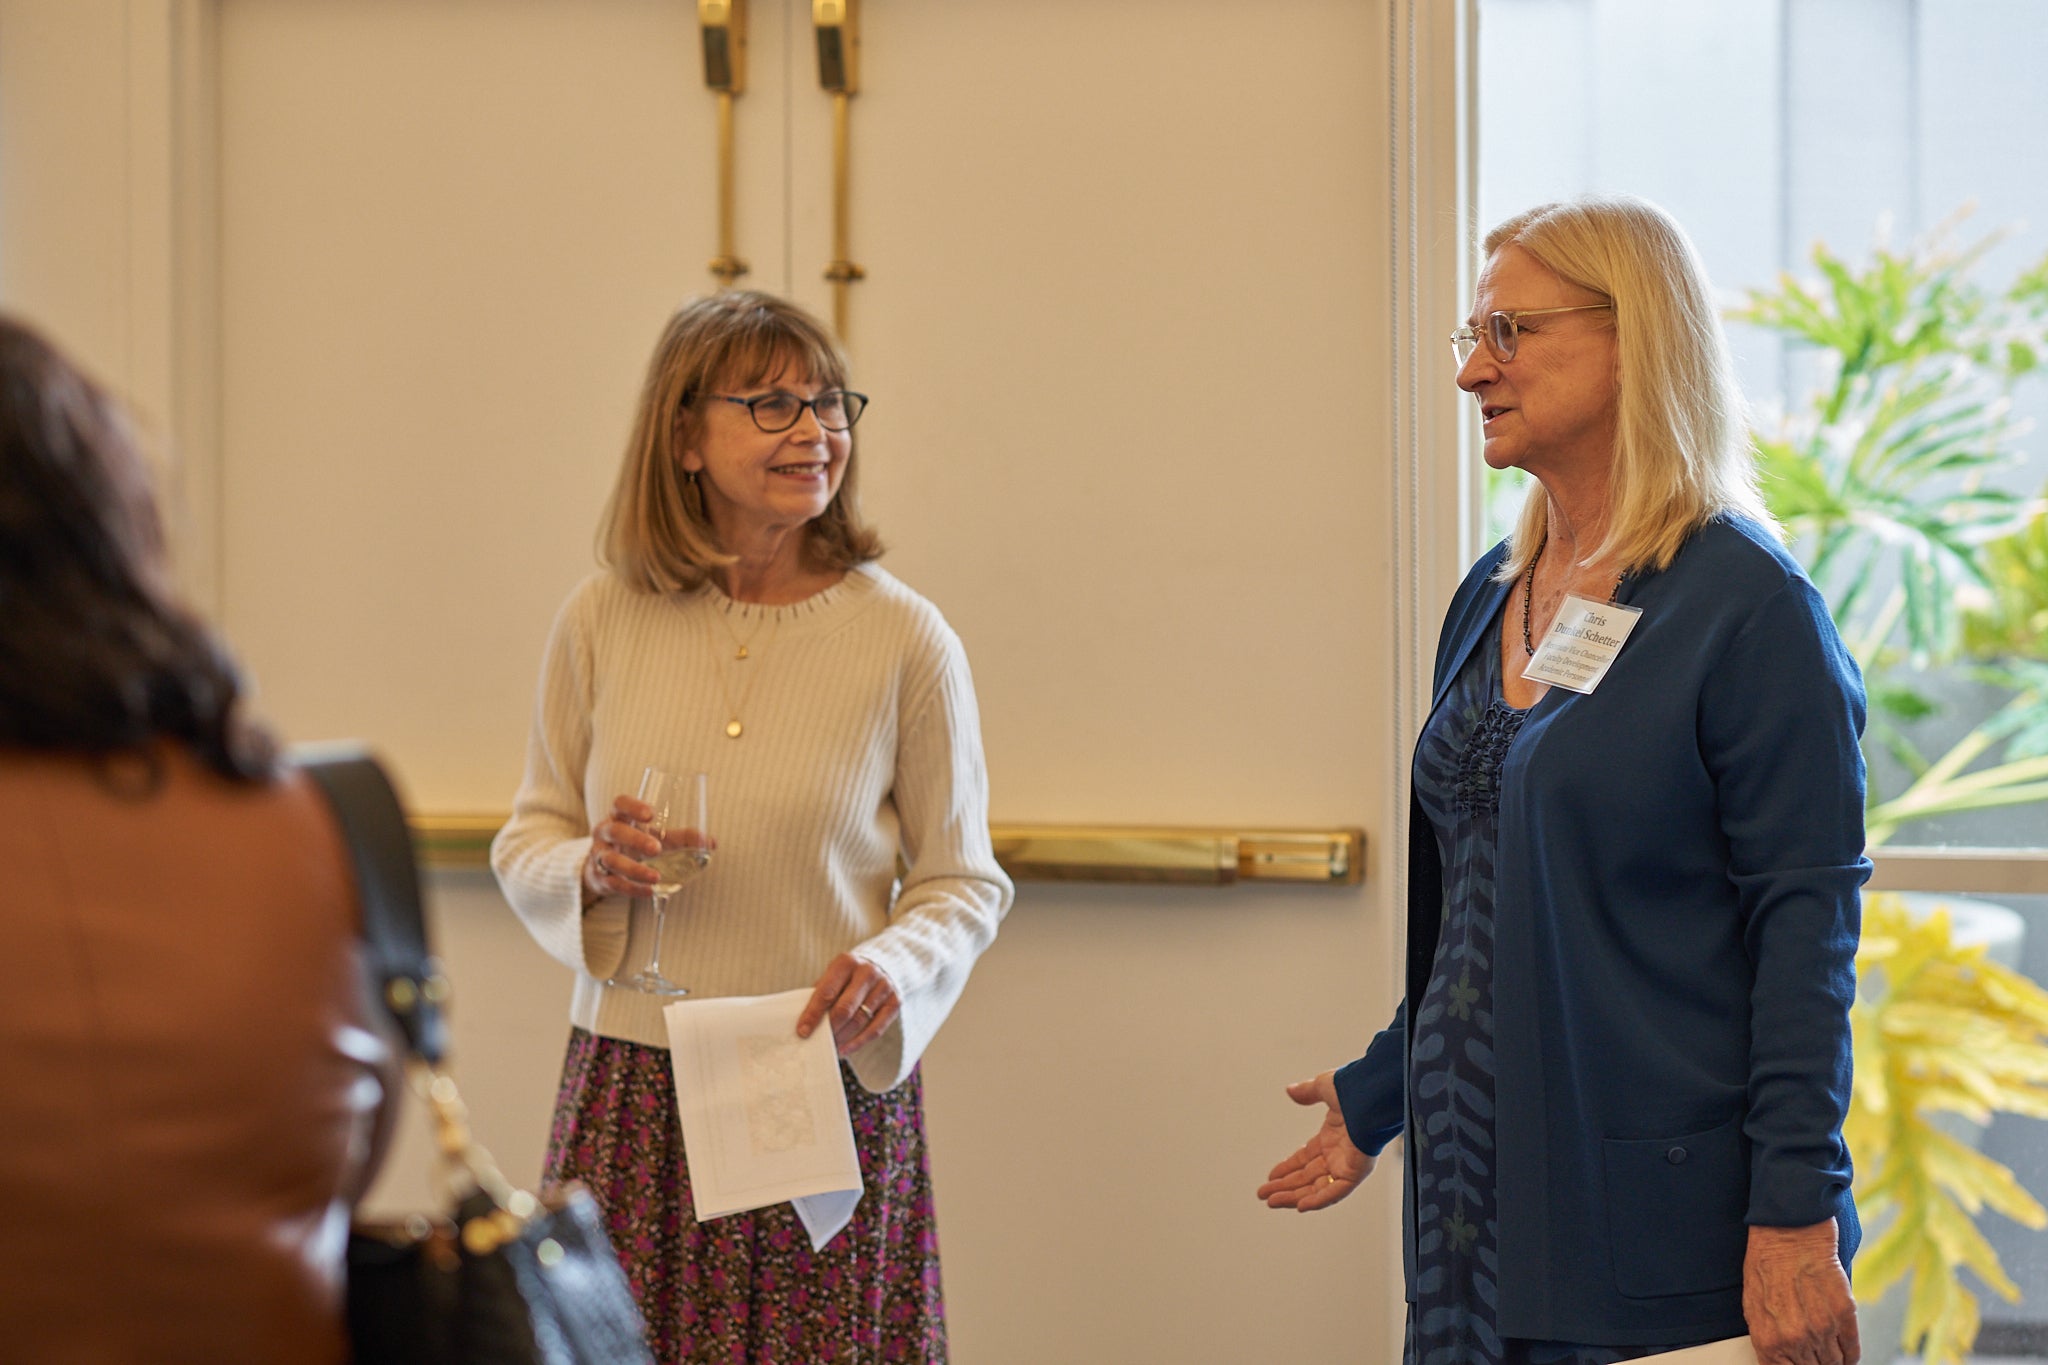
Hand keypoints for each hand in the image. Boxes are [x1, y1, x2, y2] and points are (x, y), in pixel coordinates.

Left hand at [796, 953, 898, 1056]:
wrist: (884, 964)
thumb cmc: (849, 975)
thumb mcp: (834, 975)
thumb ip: (821, 994)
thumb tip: (803, 1023)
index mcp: (846, 963)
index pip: (826, 992)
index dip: (813, 1014)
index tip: (802, 1031)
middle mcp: (867, 972)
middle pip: (845, 1008)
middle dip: (829, 1028)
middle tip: (817, 1041)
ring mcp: (884, 986)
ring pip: (860, 1020)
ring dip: (842, 1037)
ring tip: (829, 1046)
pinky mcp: (895, 1002)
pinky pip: (876, 1029)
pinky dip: (858, 1042)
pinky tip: (845, 1049)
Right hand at [1256, 1071, 1374, 1210]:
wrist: (1373, 1095)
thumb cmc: (1355, 1089)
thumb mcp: (1325, 1088)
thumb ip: (1308, 1092)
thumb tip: (1290, 1090)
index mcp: (1331, 1137)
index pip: (1305, 1159)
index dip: (1286, 1168)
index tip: (1271, 1176)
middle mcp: (1338, 1154)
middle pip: (1306, 1176)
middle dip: (1284, 1186)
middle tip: (1263, 1194)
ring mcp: (1346, 1164)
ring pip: (1317, 1188)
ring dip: (1294, 1196)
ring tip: (1271, 1202)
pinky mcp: (1355, 1173)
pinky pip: (1335, 1192)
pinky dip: (1318, 1200)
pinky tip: (1299, 1206)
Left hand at [1744, 1219, 1858, 1364]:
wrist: (1790, 1232)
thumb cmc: (1766, 1263)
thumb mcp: (1753, 1305)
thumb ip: (1767, 1338)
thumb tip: (1777, 1359)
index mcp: (1768, 1339)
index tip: (1797, 1363)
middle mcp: (1796, 1340)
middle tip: (1812, 1356)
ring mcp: (1823, 1329)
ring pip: (1833, 1364)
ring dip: (1830, 1361)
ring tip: (1826, 1350)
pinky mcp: (1845, 1315)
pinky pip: (1852, 1351)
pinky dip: (1848, 1354)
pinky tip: (1842, 1350)